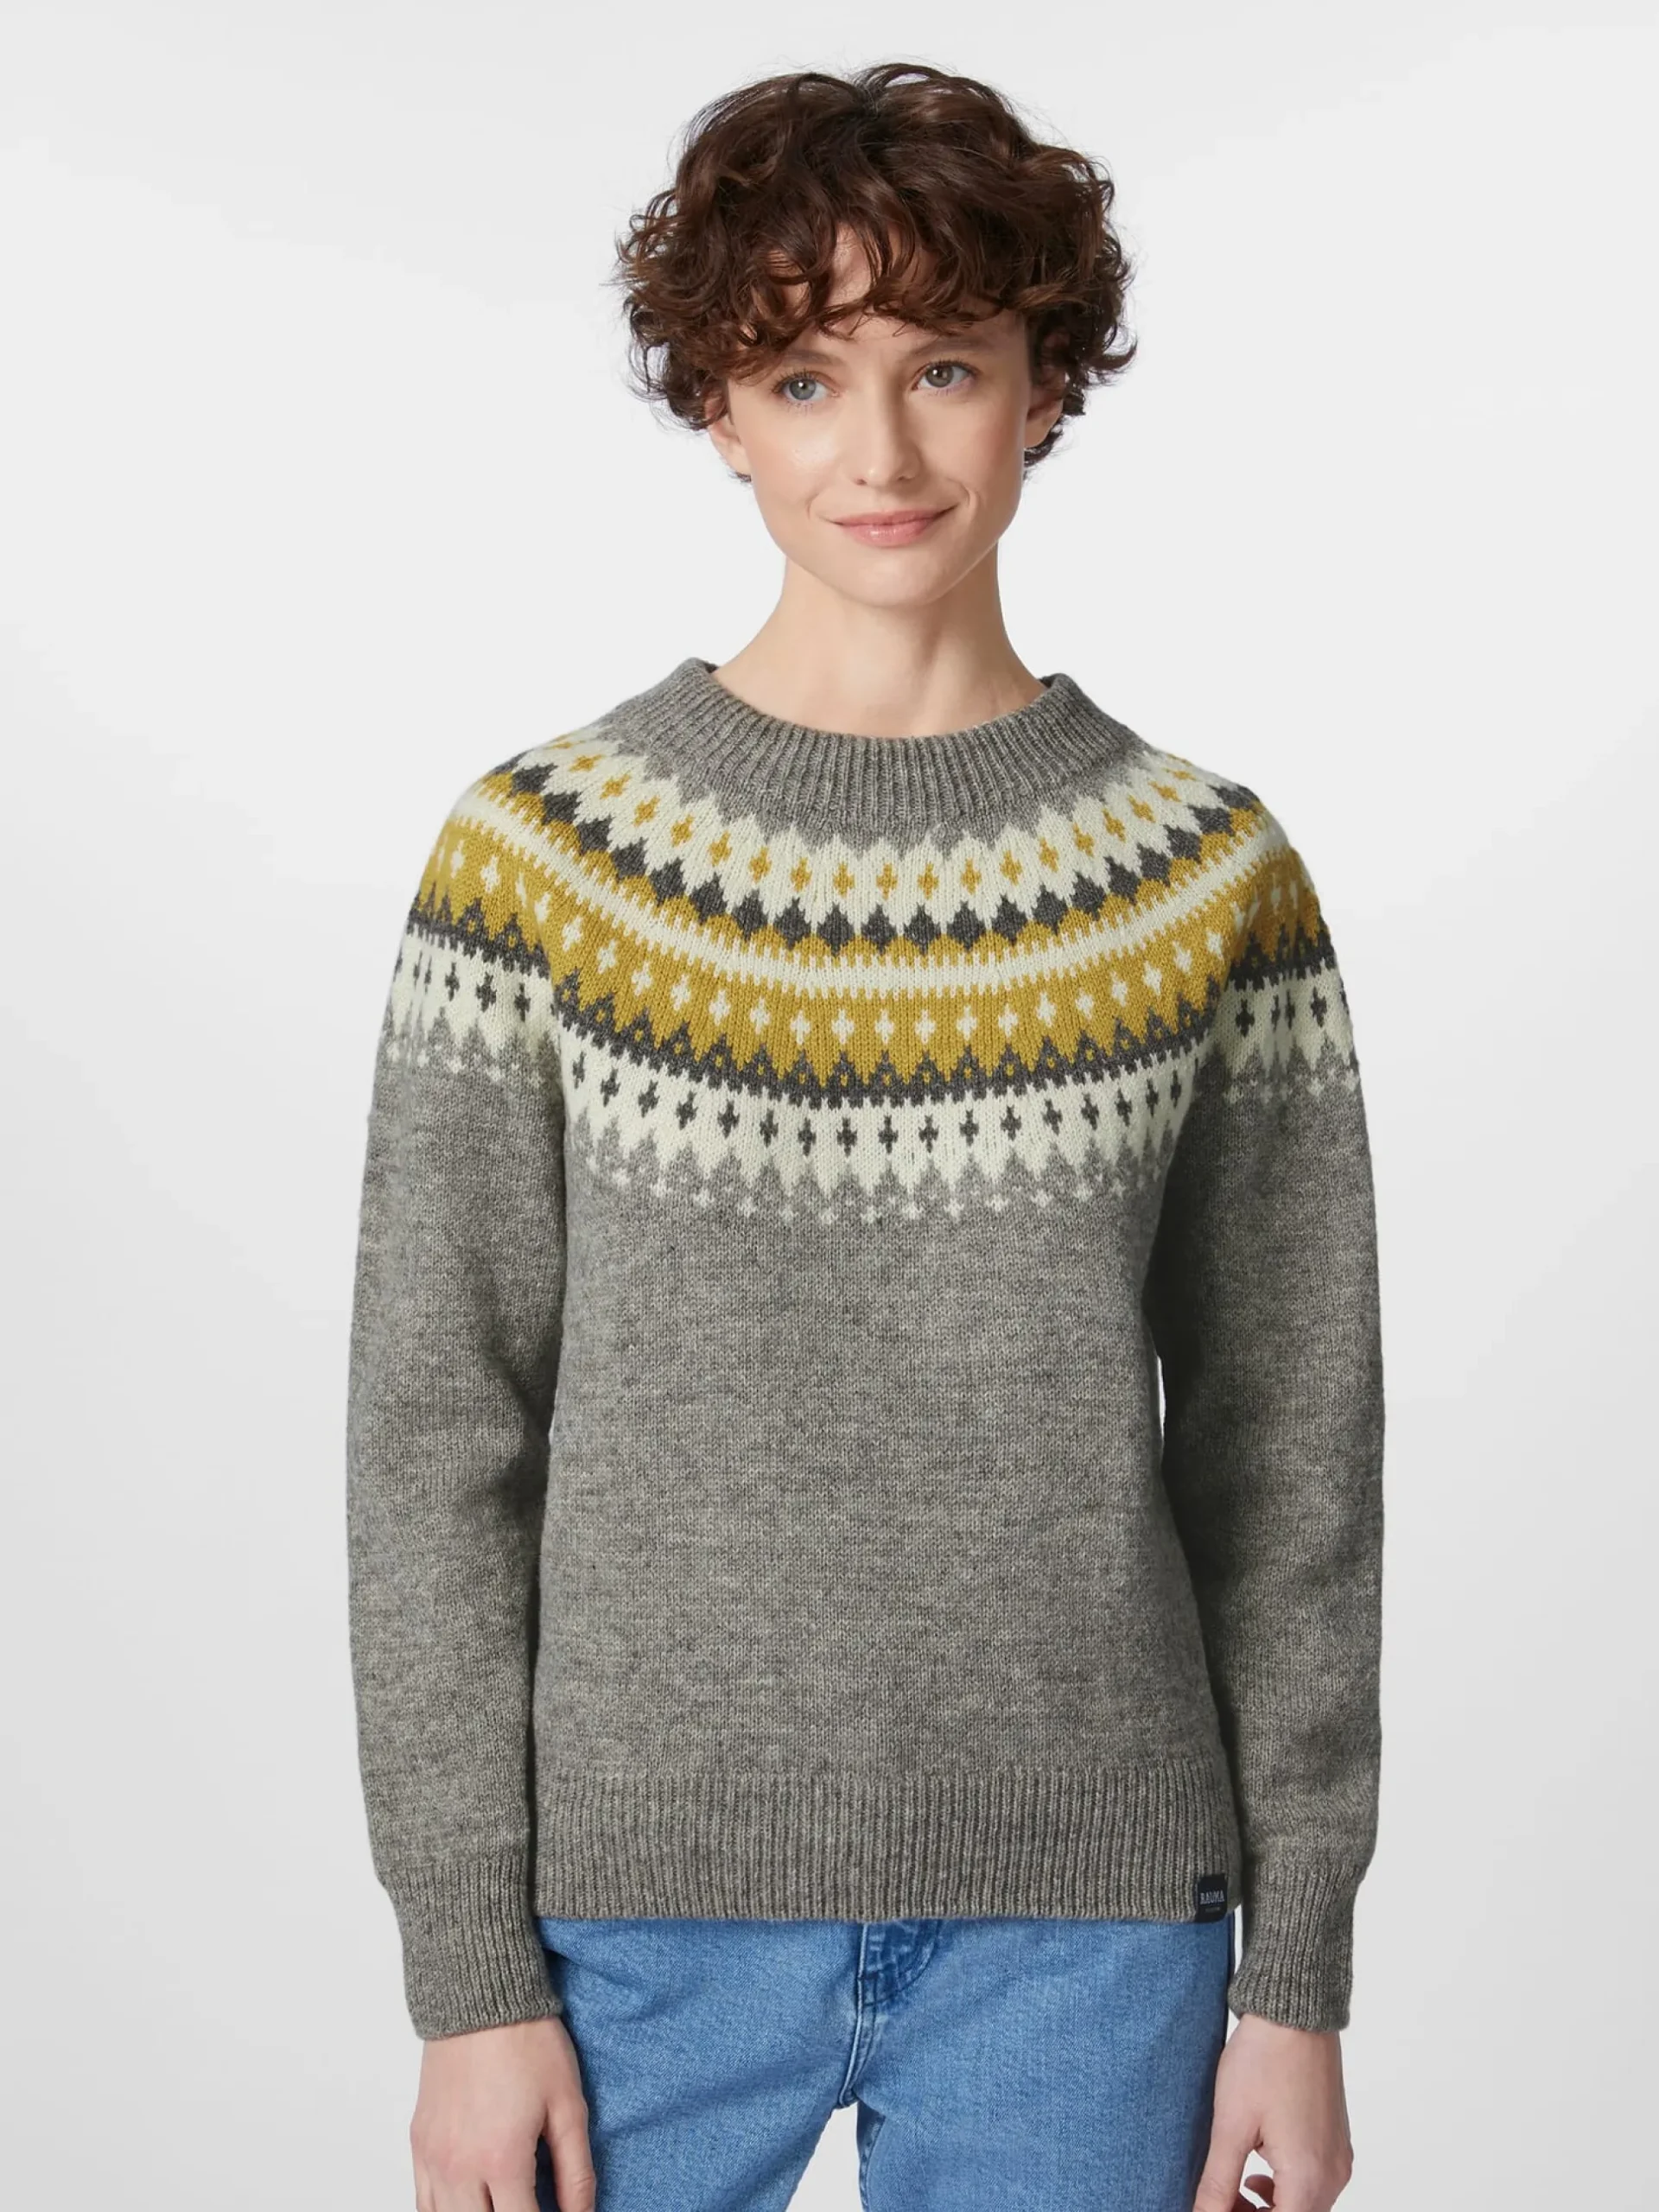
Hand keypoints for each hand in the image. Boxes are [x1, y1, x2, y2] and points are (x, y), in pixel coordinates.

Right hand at [410, 2013, 594, 2211]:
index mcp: (502, 2161)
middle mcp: (460, 2168)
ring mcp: (434, 2158)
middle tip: (530, 2205)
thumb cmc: (528, 2043)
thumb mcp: (568, 2105)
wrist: (479, 1997)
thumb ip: (576, 2171)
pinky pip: (421, 2203)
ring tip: (503, 2203)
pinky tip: (468, 2205)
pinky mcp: (419, 2144)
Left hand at [1193, 2012, 1354, 2211]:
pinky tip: (1257, 2170)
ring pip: (1305, 2206)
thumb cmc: (1263, 2060)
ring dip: (1271, 2208)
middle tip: (1219, 2200)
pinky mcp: (1336, 2142)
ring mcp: (1339, 2158)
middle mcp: (1332, 2175)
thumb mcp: (1230, 2125)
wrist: (1295, 2012)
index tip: (1216, 2207)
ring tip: (1234, 2187)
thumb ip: (1218, 2182)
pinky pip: (1314, 2185)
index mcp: (1308, 2177)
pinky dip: (1286, 2190)